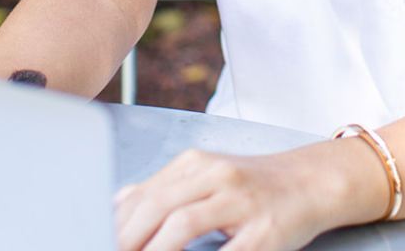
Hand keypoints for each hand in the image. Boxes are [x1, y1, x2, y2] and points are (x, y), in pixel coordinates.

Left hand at [115, 141, 387, 250]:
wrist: (312, 182)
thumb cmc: (254, 184)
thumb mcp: (208, 176)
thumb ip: (164, 188)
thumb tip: (116, 203)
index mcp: (197, 163)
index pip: (143, 195)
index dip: (114, 226)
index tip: (92, 240)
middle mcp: (216, 175)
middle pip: (157, 208)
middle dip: (126, 240)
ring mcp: (241, 202)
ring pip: (183, 226)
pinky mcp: (264, 231)